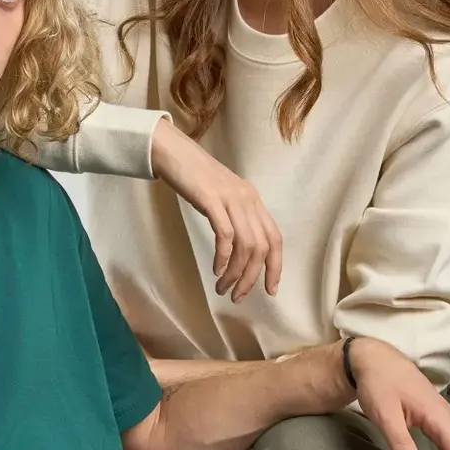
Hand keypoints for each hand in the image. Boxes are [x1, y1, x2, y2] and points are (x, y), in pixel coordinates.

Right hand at [150, 118, 281, 300]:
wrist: (174, 152)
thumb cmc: (195, 177)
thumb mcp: (223, 196)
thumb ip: (235, 216)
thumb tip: (241, 250)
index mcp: (253, 200)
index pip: (275, 238)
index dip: (275, 267)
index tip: (270, 290)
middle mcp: (248, 199)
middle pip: (261, 247)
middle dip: (251, 278)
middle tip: (237, 296)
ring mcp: (230, 198)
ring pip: (246, 245)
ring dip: (236, 273)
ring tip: (223, 288)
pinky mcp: (211, 199)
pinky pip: (225, 235)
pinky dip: (223, 257)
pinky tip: (216, 270)